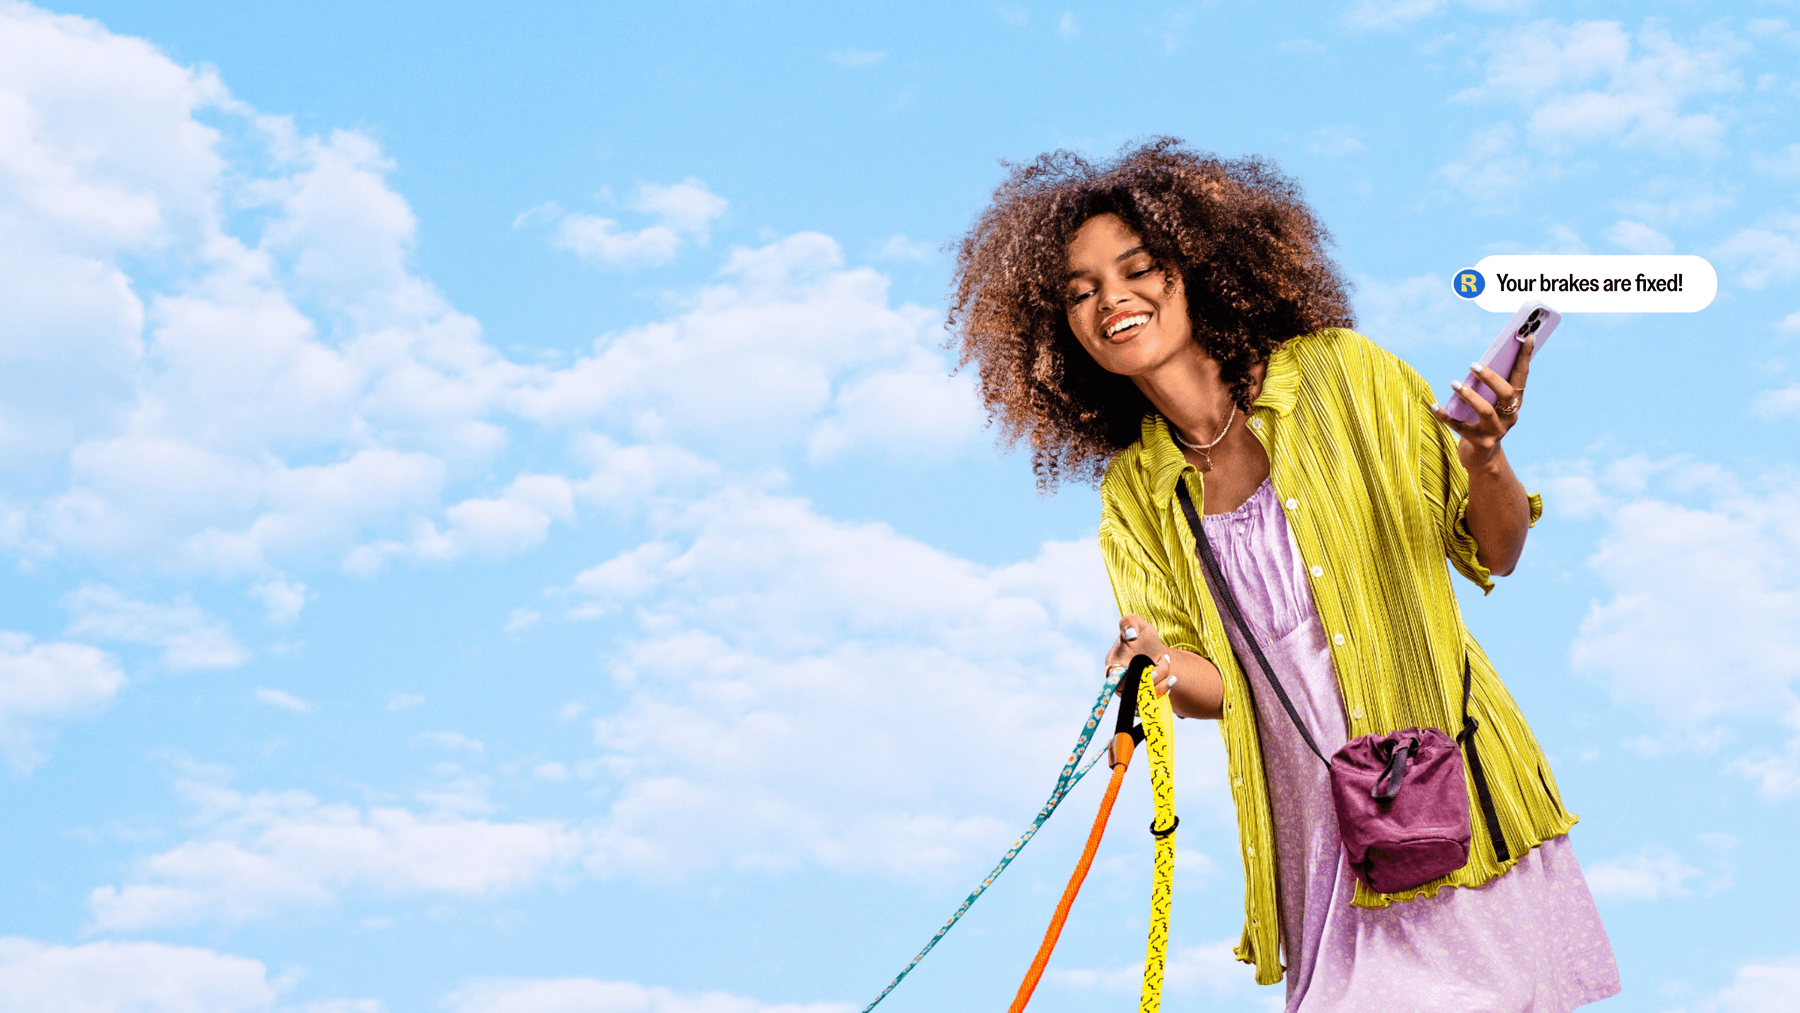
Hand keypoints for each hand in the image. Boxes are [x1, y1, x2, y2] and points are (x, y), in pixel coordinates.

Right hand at [1105, 614, 1174, 697]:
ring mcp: (1131, 693)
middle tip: (1163, 663)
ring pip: (1145, 699)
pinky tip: (1171, 679)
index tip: (1150, 668)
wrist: (1153, 650)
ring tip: (1168, 665)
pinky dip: (1164, 691)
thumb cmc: (1141, 635)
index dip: (1135, 678)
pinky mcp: (1142, 699)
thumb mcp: (1135, 623)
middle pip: (1135, 691)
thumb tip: (1130, 634)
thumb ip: (1128, 623)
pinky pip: (1152, 703)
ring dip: (1161, 684)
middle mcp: (1119, 683)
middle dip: (1153, 679)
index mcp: (1113, 666)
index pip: (1117, 680)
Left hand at [1431, 335, 1533, 467]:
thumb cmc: (1484, 419)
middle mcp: (1510, 417)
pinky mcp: (1479, 442)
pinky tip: (1433, 405)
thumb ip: (1489, 386)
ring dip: (1469, 395)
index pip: (1522, 376)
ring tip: (1454, 383)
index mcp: (1516, 403)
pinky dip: (1445, 415)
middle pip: (1506, 394)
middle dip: (1490, 378)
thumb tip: (1478, 363)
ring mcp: (1496, 432)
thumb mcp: (1490, 402)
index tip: (1528, 336)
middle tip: (1472, 365)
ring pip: (1485, 411)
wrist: (1482, 455)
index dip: (1526, 357)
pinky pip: (1460, 427)